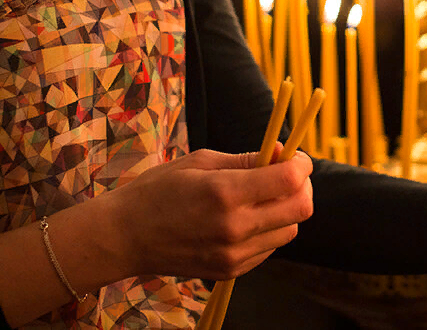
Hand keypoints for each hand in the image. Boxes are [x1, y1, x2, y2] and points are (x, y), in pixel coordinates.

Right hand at [105, 144, 313, 279]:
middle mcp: (234, 228)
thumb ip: (246, 159)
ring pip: (290, 230)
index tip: (296, 157)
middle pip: (301, 208)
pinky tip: (246, 217)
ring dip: (286, 209)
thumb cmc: (158, 190)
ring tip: (262, 196)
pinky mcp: (230, 271)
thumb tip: (283, 153)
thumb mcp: (200, 161)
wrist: (125, 237)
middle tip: (287, 174)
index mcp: (225, 193)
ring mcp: (234, 255)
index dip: (301, 164)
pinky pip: (269, 248)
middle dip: (302, 186)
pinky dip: (268, 230)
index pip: (289, 180)